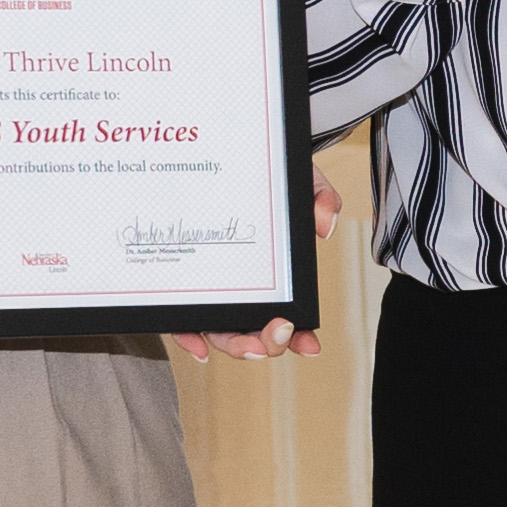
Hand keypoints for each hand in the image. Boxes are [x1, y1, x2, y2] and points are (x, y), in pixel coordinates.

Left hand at [169, 178, 352, 361]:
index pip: (286, 317)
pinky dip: (189, 338)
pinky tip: (196, 345)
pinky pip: (182, 320)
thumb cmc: (264, 178)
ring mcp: (211, 292)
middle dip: (269, 344)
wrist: (226, 159)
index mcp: (273, 279)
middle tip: (279, 332)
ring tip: (249, 344)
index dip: (300, 338)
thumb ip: (320, 196)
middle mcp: (241, 291)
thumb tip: (324, 224)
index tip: (309, 343)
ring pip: (221, 333)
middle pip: (254, 333)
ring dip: (236, 346)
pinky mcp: (181, 286)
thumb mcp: (299, 181)